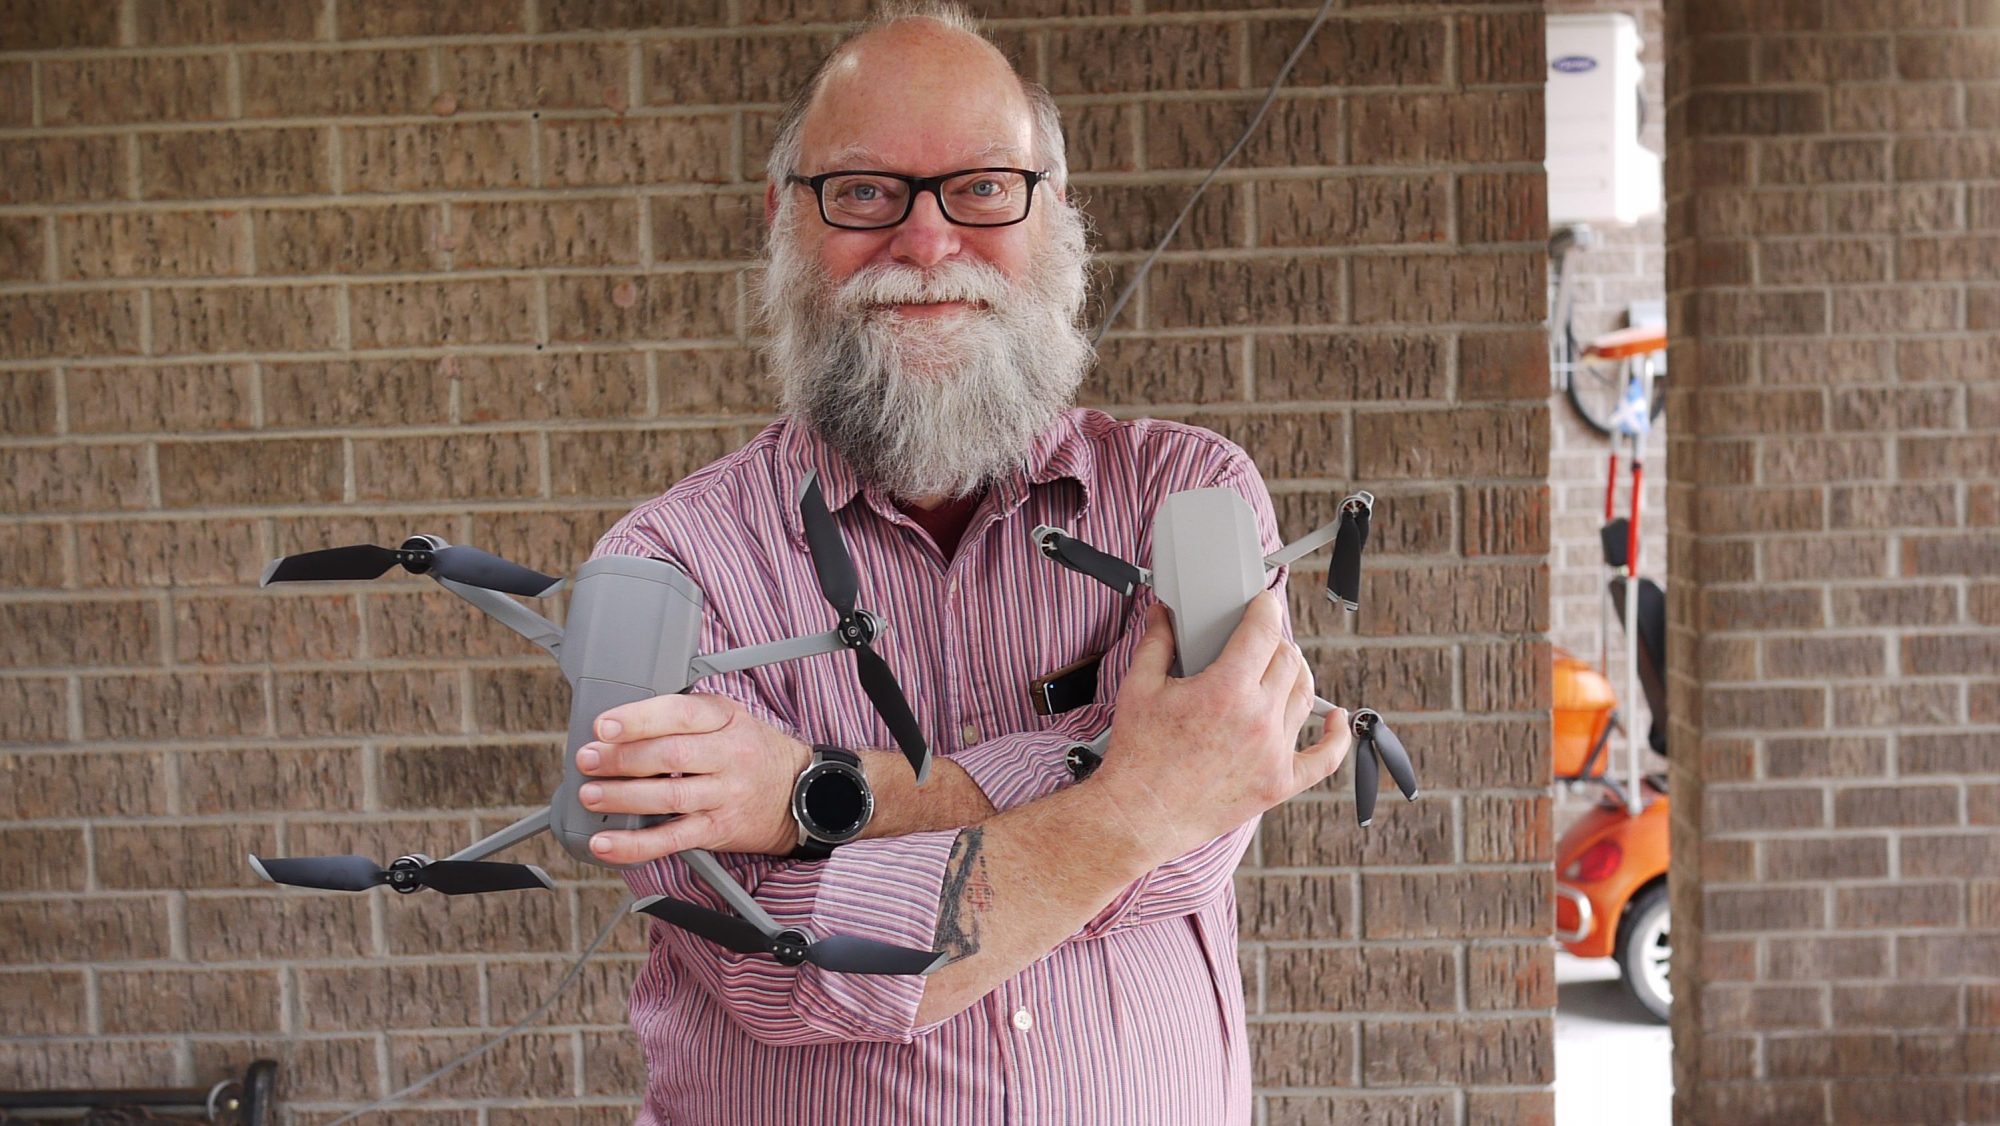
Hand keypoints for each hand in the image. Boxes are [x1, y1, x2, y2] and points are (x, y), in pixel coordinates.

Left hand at [575, 693, 811, 864]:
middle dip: (621, 758)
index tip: (604, 726)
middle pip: (670, 755)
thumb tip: (618, 726)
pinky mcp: (717, 830)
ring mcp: (724, 795)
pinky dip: (636, 845)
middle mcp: (728, 755)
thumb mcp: (728, 718)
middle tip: (588, 760)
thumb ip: (682, 717)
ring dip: (623, 797)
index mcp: (725, 719)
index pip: (680, 714)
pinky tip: (607, 844)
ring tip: (591, 795)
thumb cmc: (752, 751)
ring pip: (669, 796)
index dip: (639, 720)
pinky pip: (673, 839)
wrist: (801, 793)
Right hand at [1089, 590, 1349, 863]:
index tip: (1263, 604)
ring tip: (1282, 668)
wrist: (1140, 815)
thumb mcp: (1139, 688)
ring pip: (1305, 697)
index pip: (1263, 631)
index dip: (1266, 608)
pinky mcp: (1279, 783)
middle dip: (1275, 641)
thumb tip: (1162, 614)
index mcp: (1226, 689)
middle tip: (1259, 640)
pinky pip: (1324, 758)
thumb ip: (1156, 643)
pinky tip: (1336, 718)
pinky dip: (1336, 735)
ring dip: (1296, 675)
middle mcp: (1258, 718)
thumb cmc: (1137, 755)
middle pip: (1288, 660)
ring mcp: (1273, 753)